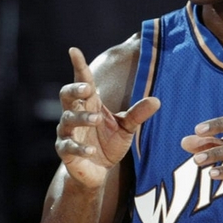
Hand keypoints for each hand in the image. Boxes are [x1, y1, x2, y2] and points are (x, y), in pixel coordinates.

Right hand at [56, 47, 158, 188]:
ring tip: (97, 119)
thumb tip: (157, 100)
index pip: (82, 81)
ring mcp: (67, 133)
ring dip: (82, 118)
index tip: (74, 51)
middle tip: (88, 88)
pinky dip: (80, 148)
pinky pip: (69, 147)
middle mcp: (74, 114)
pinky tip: (91, 150)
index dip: (78, 66)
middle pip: (66, 95)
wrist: (96, 171)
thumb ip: (137, 114)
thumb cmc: (108, 144)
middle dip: (75, 89)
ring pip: (68, 119)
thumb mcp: (126, 128)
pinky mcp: (65, 151)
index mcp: (89, 104)